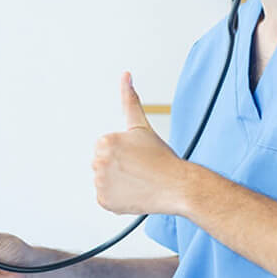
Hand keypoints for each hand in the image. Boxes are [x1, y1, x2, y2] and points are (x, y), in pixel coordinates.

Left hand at [91, 72, 187, 214]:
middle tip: (138, 169)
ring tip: (137, 180)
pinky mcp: (104, 201)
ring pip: (103, 180)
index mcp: (104, 142)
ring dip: (116, 182)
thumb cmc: (161, 156)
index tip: (136, 155)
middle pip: (101, 163)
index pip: (103, 147)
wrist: (178, 185)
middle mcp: (98, 162)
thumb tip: (125, 75)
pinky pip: (105, 198)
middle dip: (117, 165)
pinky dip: (116, 198)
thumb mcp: (141, 125)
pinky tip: (133, 192)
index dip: (121, 151)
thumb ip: (129, 100)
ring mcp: (101, 184)